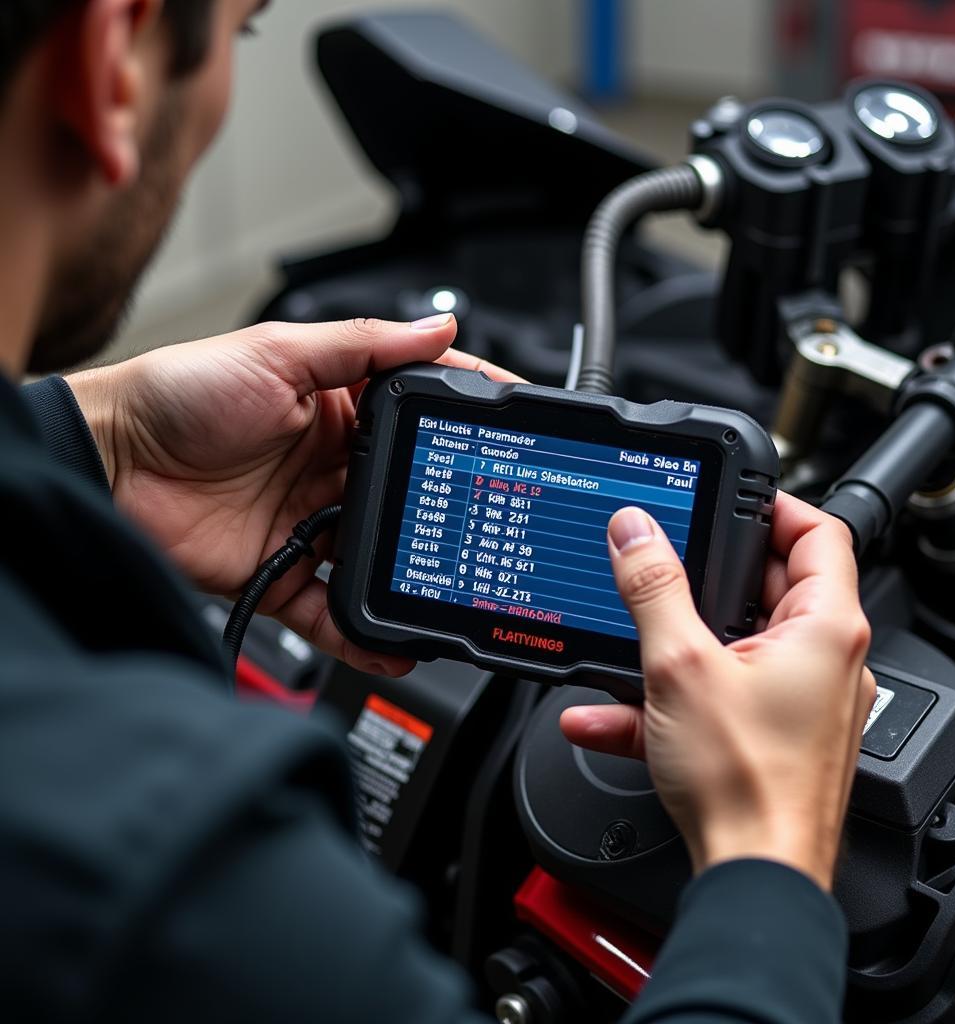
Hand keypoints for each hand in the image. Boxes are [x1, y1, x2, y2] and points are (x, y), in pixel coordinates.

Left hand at [68, 315, 521, 674]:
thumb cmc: (181, 394)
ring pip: (379, 557)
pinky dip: (362, 634)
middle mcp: (333, 469)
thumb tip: (438, 330)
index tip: (514, 433)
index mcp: (340, 410)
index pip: (420, 415)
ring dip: (412, 578)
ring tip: (450, 596)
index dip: (468, 423)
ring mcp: (311, 522)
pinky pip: (332, 610)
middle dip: (448, 511)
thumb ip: (363, 346)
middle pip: (409, 494)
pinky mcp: (283, 570)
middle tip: (488, 525)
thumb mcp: (278, 352)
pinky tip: (392, 645)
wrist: (109, 462)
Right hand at [560, 493, 874, 890]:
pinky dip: (665, 696)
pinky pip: (712, 695)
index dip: (774, 504)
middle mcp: (822, 659)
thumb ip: (653, 589)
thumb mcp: (680, 667)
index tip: (726, 496)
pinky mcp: (768, 734)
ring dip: (673, 641)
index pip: (818, 532)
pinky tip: (602, 715)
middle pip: (768, 585)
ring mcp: (796, 699)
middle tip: (662, 559)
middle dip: (705, 574)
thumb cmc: (747, 784)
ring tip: (627, 635)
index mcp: (824, 628)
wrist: (752, 876)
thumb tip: (635, 532)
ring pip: (731, 644)